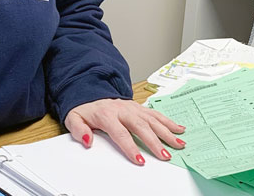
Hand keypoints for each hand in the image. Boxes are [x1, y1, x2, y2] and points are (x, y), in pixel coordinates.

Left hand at [64, 99, 185, 165]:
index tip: (139, 160)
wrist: (91, 93)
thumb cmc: (85, 110)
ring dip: (166, 132)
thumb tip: (87, 141)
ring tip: (178, 144)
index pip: (120, 133)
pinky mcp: (140, 107)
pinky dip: (169, 121)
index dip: (130, 147)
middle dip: (154, 142)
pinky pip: (156, 114)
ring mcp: (133, 107)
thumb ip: (79, 130)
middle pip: (141, 127)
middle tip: (165, 155)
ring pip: (152, 120)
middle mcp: (123, 110)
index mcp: (107, 115)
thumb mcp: (74, 119)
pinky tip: (179, 129)